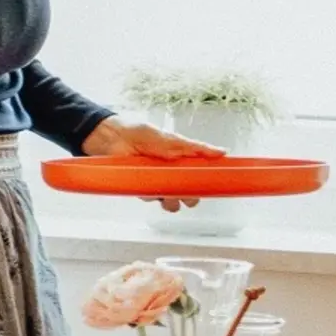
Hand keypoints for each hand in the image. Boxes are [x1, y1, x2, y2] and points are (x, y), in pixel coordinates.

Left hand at [80, 117, 225, 211]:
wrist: (114, 137)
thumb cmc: (142, 133)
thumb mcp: (173, 139)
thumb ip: (197, 148)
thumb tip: (221, 152)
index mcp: (182, 162)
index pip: (200, 179)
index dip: (204, 185)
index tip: (209, 187)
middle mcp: (171, 175)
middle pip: (188, 196)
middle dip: (189, 197)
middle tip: (185, 190)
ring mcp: (157, 183)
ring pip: (171, 202)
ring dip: (170, 199)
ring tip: (165, 188)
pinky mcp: (143, 189)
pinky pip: (152, 198)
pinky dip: (151, 194)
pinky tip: (147, 182)